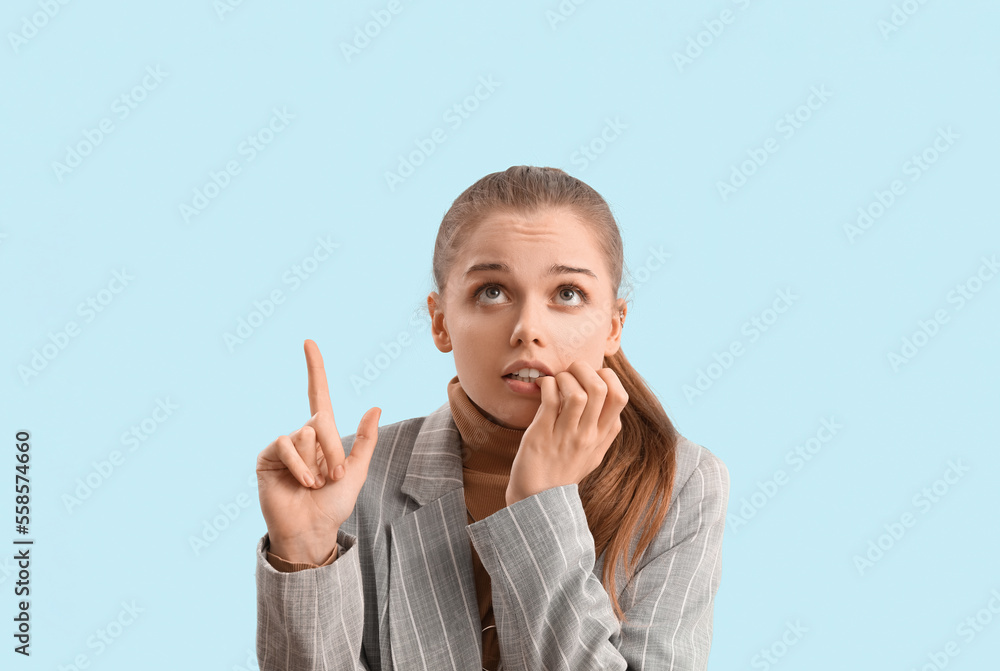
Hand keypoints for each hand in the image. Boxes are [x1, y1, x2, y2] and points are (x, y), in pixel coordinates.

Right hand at [256, 339, 380, 563]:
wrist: (312, 530)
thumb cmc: (334, 505)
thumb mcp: (356, 471)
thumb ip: (365, 440)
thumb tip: (376, 406)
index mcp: (323, 435)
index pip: (318, 395)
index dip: (315, 369)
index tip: (309, 342)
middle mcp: (302, 435)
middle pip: (321, 421)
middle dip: (334, 450)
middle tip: (334, 477)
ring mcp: (283, 445)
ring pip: (305, 434)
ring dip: (316, 463)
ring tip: (315, 485)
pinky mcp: (268, 456)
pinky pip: (286, 445)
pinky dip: (300, 466)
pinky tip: (303, 483)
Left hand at [506, 361, 627, 505]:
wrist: (537, 498)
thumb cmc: (563, 470)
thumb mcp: (593, 453)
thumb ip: (602, 428)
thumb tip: (604, 393)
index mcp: (603, 436)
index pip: (620, 397)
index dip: (607, 377)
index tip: (590, 376)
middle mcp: (588, 436)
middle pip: (600, 389)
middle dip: (585, 369)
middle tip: (571, 370)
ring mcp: (566, 436)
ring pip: (576, 393)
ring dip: (564, 377)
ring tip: (556, 380)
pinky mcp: (541, 435)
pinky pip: (549, 399)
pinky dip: (547, 384)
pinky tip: (542, 386)